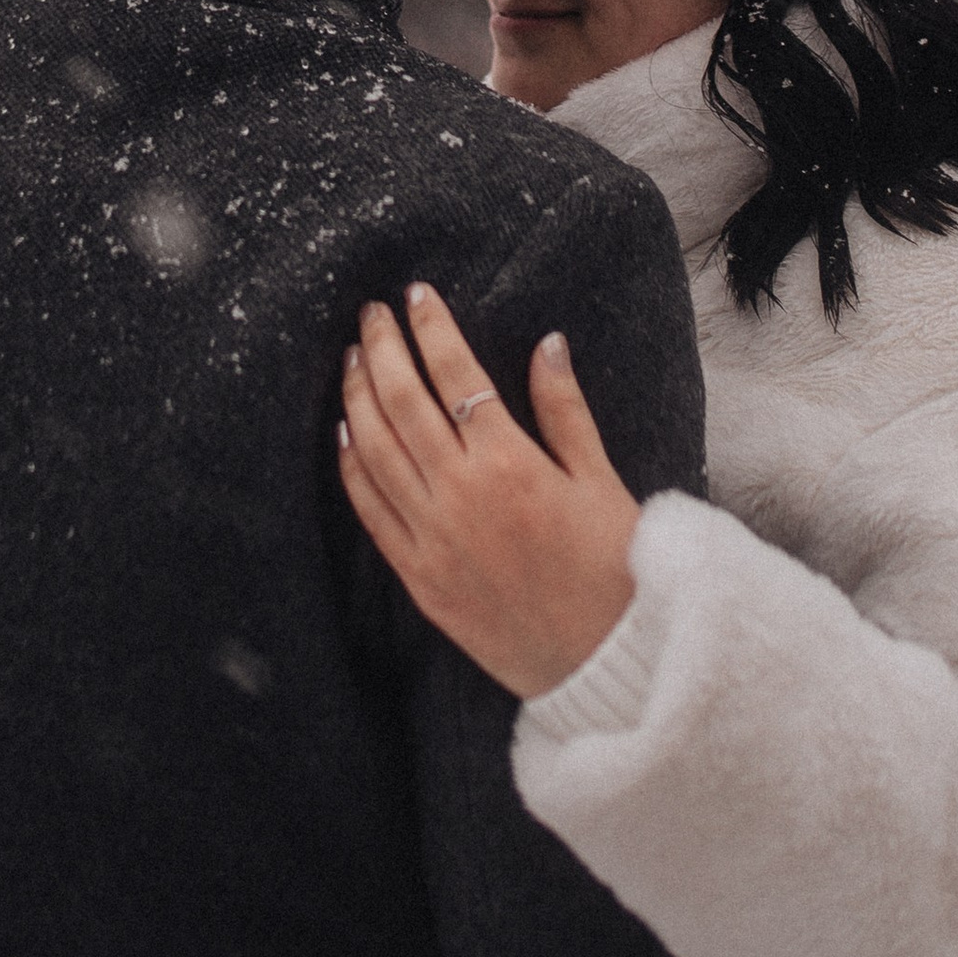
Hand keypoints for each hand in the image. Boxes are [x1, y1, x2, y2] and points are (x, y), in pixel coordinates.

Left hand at [338, 283, 641, 701]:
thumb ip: (565, 409)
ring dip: (358, 397)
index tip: (416, 294)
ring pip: (375, 451)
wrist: (603, 662)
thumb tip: (548, 343)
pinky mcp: (418, 577)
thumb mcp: (600, 479)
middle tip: (371, 313)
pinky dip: (351, 467)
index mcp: (510, 463)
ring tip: (353, 357)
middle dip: (383, 349)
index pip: (456, 374)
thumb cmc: (613, 569)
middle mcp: (460, 495)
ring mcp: (432, 537)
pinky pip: (371, 511)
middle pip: (402, 403)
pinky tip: (344, 434)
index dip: (432, 328)